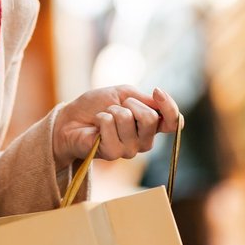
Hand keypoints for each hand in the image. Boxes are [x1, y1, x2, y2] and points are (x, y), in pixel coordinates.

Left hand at [52, 86, 182, 170]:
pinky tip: (96, 126)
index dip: (169, 107)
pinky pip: (110, 124)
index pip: (174, 122)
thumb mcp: (123, 94)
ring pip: (127, 118)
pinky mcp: (112, 153)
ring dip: (111, 110)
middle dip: (129, 104)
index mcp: (150, 126)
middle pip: (150, 118)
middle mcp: (144, 141)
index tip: (157, 91)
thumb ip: (144, 99)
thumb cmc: (96, 106)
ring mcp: (129, 150)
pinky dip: (100, 117)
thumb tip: (160, 98)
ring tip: (103, 117)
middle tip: (115, 107)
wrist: (70, 119)